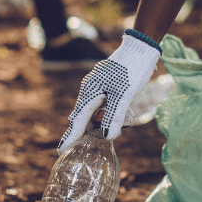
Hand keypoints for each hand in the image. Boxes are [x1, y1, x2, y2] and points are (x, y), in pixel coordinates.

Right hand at [60, 31, 161, 152]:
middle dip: (97, 130)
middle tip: (107, 134)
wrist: (141, 49)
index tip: (61, 151)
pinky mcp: (108, 88)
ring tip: (129, 117)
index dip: (70, 137)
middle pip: (87, 119)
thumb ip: (114, 116)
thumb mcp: (124, 95)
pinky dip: (116, 113)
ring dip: (112, 120)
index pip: (77, 120)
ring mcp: (99, 89)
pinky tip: (129, 114)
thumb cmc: (131, 70)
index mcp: (90, 93)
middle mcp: (90, 91)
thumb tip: (107, 138)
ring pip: (99, 113)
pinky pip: (106, 107)